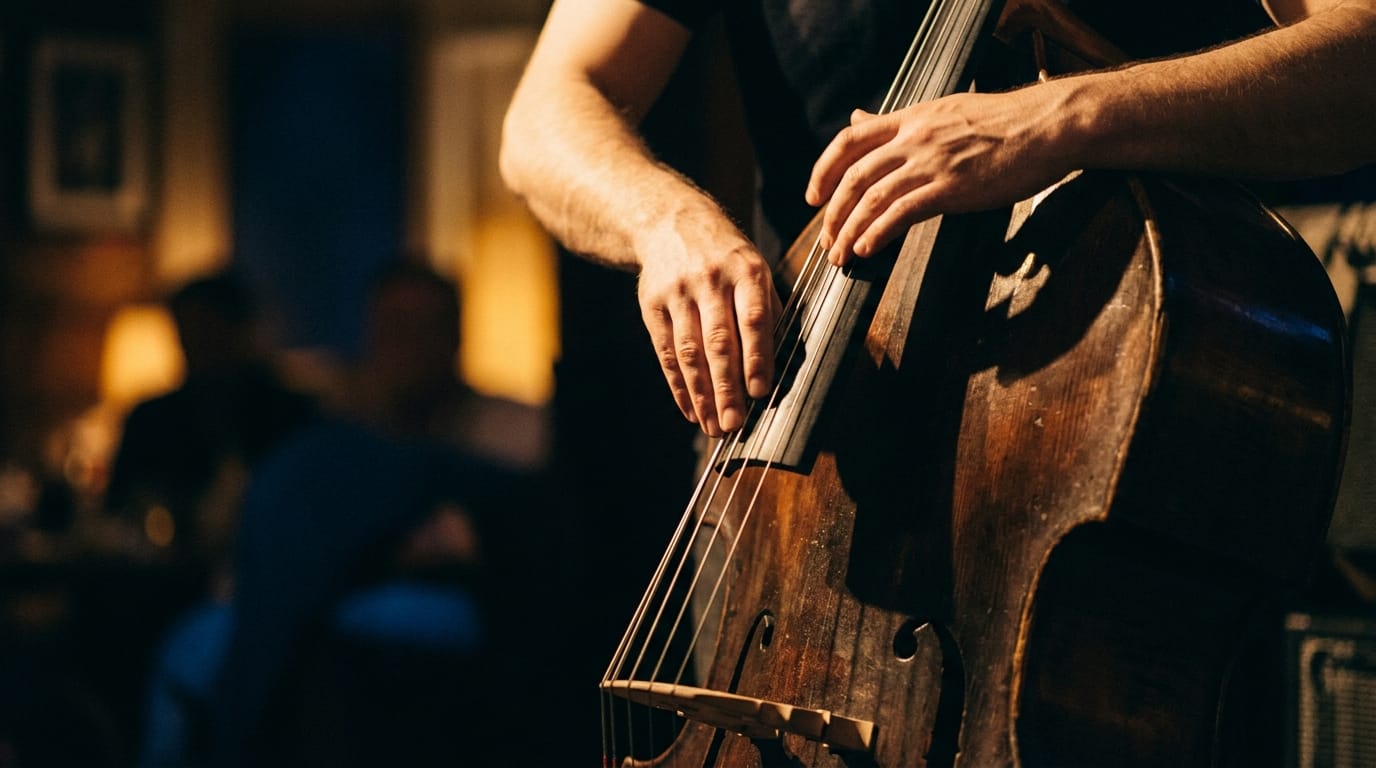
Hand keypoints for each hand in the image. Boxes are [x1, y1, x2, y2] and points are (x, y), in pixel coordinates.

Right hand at [636, 213, 780, 436]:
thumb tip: (783, 364)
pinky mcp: (652, 304)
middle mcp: (710, 280)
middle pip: (718, 341)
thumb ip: (768, 311)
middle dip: (726, 387)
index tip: (760, 392)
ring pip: (689, 351)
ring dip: (701, 394)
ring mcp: (677, 292)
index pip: (752, 319)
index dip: (756, 357)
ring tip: (713, 426)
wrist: (669, 220)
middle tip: (734, 424)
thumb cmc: (726, 255)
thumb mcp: (754, 267)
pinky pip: (665, 352)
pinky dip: (678, 385)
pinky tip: (690, 410)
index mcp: (746, 270)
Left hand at [806, 87, 1070, 263]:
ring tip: (841, 257)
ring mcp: (932, 162)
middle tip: (826, 242)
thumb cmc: (1004, 122)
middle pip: (854, 176)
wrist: (1048, 125)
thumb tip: (859, 116)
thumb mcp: (942, 110)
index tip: (813, 197)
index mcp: (910, 118)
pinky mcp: (952, 187)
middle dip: (832, 214)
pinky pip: (902, 212)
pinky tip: (867, 250)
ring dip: (850, 232)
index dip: (823, 171)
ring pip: (872, 198)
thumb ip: (898, 121)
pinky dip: (878, 233)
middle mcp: (914, 137)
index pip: (848, 141)